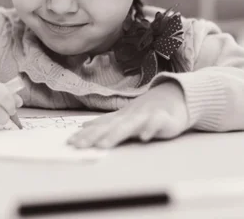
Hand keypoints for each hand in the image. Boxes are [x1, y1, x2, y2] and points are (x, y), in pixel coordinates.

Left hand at [68, 81, 188, 148]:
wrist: (173, 97)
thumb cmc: (145, 110)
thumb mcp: (123, 116)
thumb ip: (104, 122)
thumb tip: (83, 126)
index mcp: (119, 118)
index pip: (99, 127)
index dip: (85, 135)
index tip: (70, 143)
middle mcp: (129, 116)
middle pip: (109, 127)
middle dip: (93, 137)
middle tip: (79, 146)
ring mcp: (145, 116)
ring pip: (129, 126)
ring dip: (116, 134)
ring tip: (103, 145)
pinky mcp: (162, 119)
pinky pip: (156, 124)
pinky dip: (150, 129)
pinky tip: (143, 137)